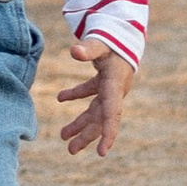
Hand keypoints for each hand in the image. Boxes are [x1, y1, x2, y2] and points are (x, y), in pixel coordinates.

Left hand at [57, 39, 134, 159]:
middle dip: (86, 135)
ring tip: (63, 136)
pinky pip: (90, 94)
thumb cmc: (114, 39)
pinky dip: (75, 96)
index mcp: (115, 86)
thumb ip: (88, 49)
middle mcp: (114, 91)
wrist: (126, 32)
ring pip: (95, 112)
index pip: (112, 114)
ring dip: (80, 123)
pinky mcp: (105, 82)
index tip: (102, 152)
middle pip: (100, 119)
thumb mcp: (101, 43)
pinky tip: (60, 98)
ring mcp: (110, 88)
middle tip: (70, 150)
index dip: (108, 133)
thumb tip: (74, 51)